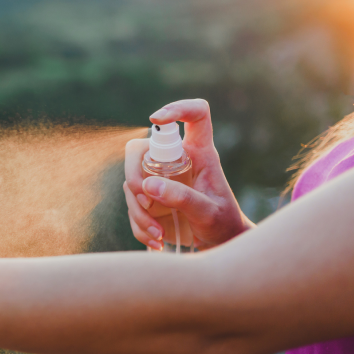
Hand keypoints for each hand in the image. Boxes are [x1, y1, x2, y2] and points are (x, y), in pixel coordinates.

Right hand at [123, 99, 254, 249]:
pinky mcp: (149, 197)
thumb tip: (149, 186)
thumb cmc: (221, 223)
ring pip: (132, 182)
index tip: (156, 119)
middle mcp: (176, 161)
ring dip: (138, 211)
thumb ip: (182, 198)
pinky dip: (138, 225)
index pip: (195, 117)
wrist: (217, 244)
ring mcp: (159, 178)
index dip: (177, 109)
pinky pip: (132, 205)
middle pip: (140, 149)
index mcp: (200, 154)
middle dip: (133, 174)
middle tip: (144, 200)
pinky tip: (156, 240)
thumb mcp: (208, 213)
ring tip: (158, 234)